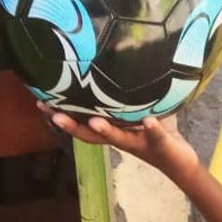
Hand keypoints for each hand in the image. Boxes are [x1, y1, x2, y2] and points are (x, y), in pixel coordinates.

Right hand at [38, 104, 199, 183]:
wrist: (179, 160)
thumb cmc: (157, 131)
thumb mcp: (140, 109)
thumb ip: (129, 92)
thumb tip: (119, 60)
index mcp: (112, 129)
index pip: (82, 121)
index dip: (62, 114)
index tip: (41, 102)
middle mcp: (120, 138)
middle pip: (90, 134)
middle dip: (71, 125)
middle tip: (53, 115)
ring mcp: (138, 142)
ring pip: (118, 138)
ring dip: (106, 130)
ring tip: (95, 121)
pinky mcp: (159, 144)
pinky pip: (155, 136)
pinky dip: (152, 128)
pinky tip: (149, 120)